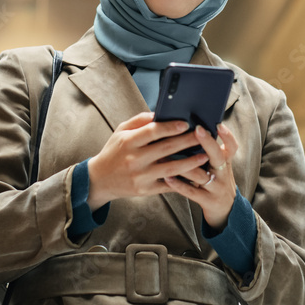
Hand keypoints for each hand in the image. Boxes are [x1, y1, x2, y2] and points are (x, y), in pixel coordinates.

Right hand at [86, 112, 208, 209]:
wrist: (100, 180)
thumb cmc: (113, 152)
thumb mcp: (120, 131)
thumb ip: (139, 120)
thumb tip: (159, 114)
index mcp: (128, 141)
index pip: (152, 131)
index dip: (170, 127)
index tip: (186, 123)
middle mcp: (134, 159)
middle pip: (166, 148)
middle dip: (187, 141)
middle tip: (202, 136)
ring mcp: (140, 176)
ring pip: (171, 169)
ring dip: (190, 162)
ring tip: (204, 155)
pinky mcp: (145, 190)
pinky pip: (168, 185)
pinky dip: (182, 180)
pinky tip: (194, 174)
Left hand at [164, 124, 238, 229]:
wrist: (227, 211)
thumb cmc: (217, 183)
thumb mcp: (218, 167)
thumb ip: (208, 153)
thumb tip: (190, 131)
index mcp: (225, 162)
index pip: (232, 147)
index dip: (227, 136)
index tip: (218, 124)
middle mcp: (223, 174)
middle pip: (218, 156)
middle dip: (208, 142)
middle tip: (197, 130)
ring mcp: (216, 188)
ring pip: (202, 174)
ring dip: (185, 164)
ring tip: (169, 153)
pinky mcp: (208, 201)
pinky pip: (192, 192)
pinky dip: (179, 184)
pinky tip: (167, 177)